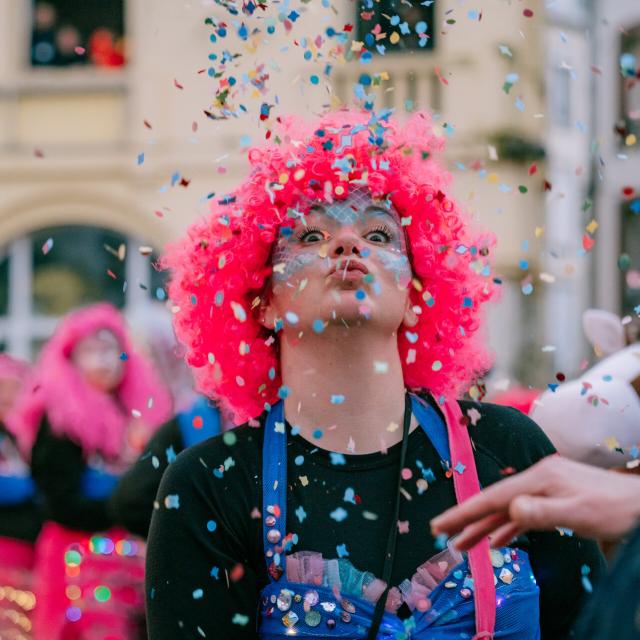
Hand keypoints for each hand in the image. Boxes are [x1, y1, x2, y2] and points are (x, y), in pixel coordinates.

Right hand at [431, 455, 639, 549]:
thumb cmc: (614, 510)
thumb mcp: (578, 513)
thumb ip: (541, 512)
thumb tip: (509, 511)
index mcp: (538, 479)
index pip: (492, 497)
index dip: (464, 511)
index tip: (440, 525)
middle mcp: (536, 479)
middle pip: (494, 501)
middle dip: (467, 518)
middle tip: (440, 533)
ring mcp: (544, 488)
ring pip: (506, 509)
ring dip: (484, 526)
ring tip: (461, 543)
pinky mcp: (553, 498)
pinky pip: (522, 514)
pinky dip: (506, 527)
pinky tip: (496, 539)